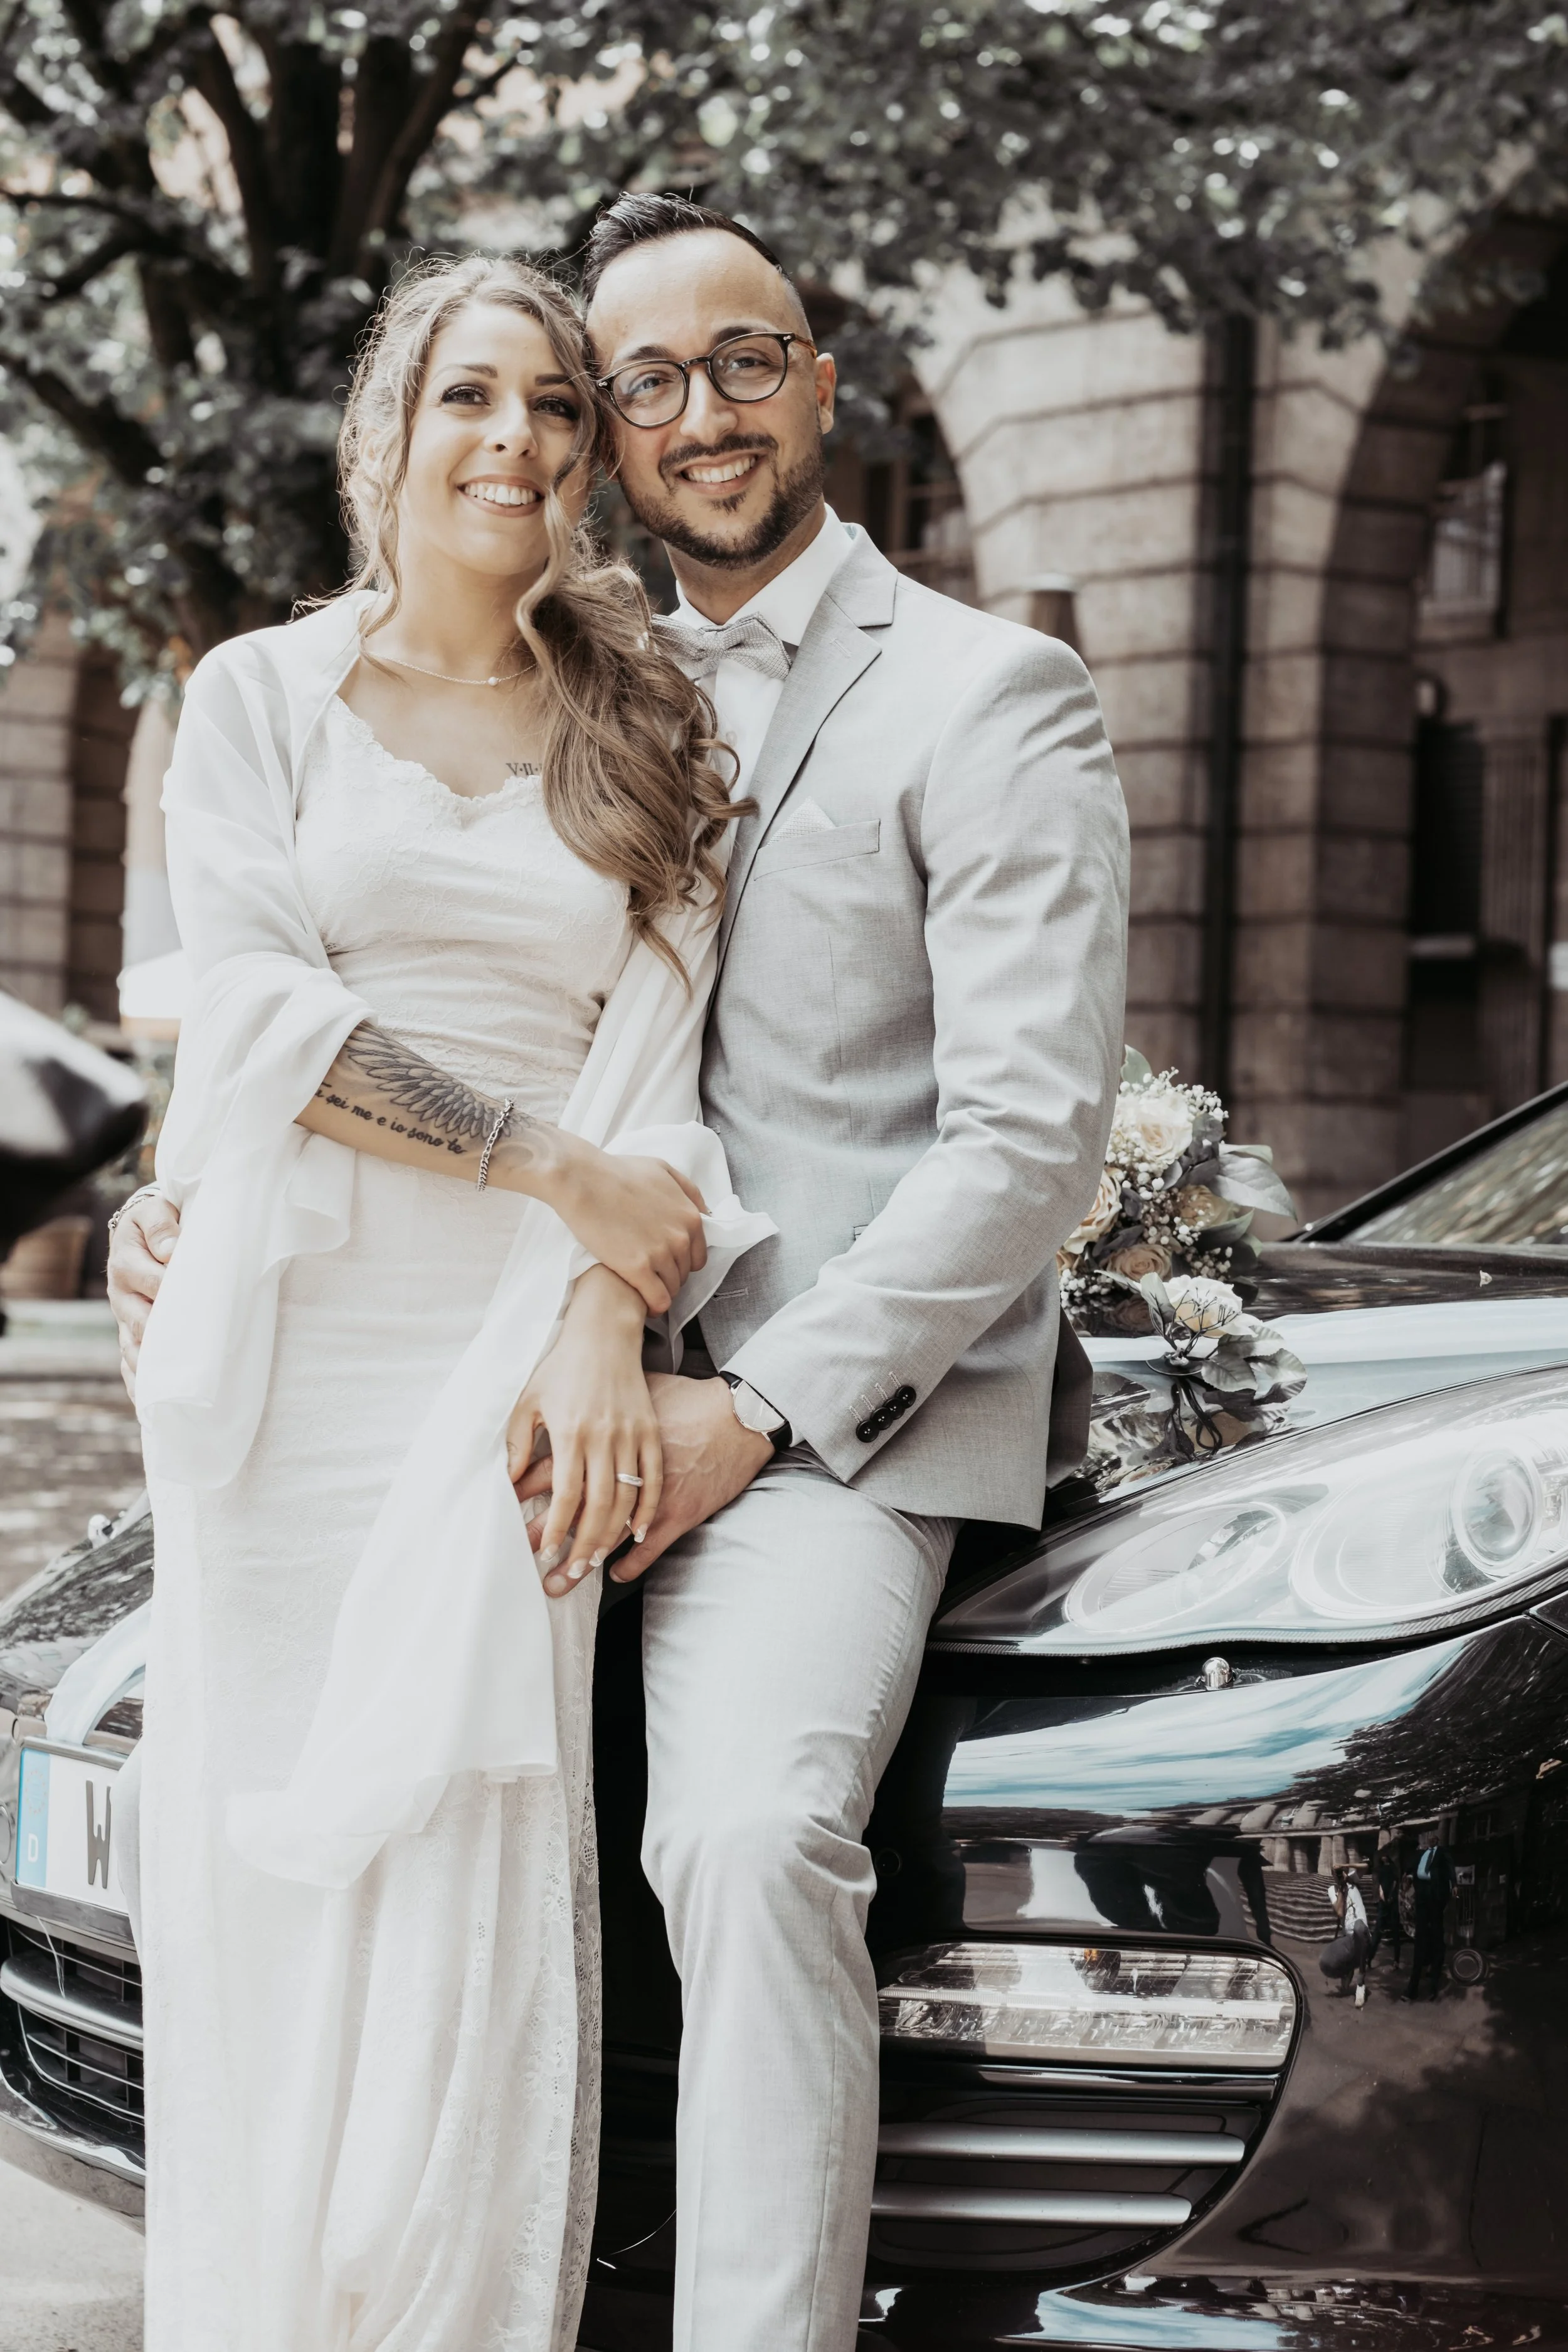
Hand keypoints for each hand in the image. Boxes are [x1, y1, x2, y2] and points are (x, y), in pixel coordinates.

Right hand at [108, 1190, 179, 1398]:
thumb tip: (172, 1250)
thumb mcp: (155, 1211)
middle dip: (166, 1340)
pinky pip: (130, 1365)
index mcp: (126, 1264)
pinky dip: (140, 1386)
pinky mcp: (130, 1336)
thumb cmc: (155, 1222)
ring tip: (172, 1395)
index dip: (173, 1293)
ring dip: (151, 1371)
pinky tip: (153, 1407)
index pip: (150, 1282)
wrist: (139, 1232)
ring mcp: (124, 1320)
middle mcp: (121, 1297)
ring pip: (133, 1350)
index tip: (200, 1304)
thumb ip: (162, 1226)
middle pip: (140, 1323)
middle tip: (196, 1358)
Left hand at [506, 1267, 660, 1594]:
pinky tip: (636, 1531)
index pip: (567, 1493)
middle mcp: (605, 1436)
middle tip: (575, 1570)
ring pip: (628, 1496)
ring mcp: (632, 1434)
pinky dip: (646, 1507)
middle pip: (599, 1503)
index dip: (558, 1527)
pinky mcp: (650, 1430)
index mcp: (571, 1430)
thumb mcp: (529, 1400)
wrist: (606, 1333)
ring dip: (614, 1534)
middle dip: (586, 1543)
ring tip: (599, 1560)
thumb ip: (518, 1442)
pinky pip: (652, 1477)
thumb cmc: (562, 1367)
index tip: (547, 1552)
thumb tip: (510, 1480)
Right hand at [524, 1138, 707, 1317]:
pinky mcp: (637, 1269)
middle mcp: (681, 1237)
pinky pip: (658, 1300)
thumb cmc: (617, 1172)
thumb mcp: (663, 1170)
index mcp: (690, 1217)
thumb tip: (705, 1214)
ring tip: (642, 1288)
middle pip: (684, 1274)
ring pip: (672, 1289)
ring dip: (659, 1291)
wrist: (582, 1180)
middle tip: (648, 1273)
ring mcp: (660, 1254)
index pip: (698, 1256)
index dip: (681, 1262)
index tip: (665, 1262)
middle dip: (669, 1276)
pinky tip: (642, 1303)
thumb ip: (689, 1192)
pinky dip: (653, 1306)